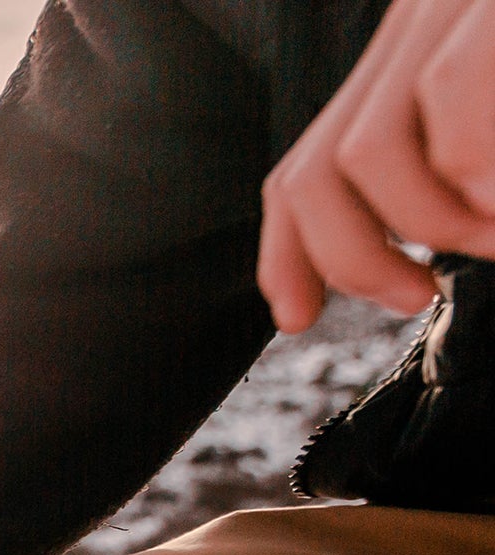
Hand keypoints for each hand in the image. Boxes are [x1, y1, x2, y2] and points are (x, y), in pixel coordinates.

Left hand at [262, 0, 494, 330]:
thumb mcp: (490, 111)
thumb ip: (473, 160)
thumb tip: (432, 248)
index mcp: (425, 41)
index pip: (312, 161)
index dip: (290, 250)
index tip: (297, 314)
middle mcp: (428, 15)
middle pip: (325, 169)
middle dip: (355, 257)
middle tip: (418, 294)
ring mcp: (459, 7)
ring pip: (379, 154)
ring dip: (440, 223)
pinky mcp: (489, 16)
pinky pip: (452, 101)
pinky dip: (482, 176)